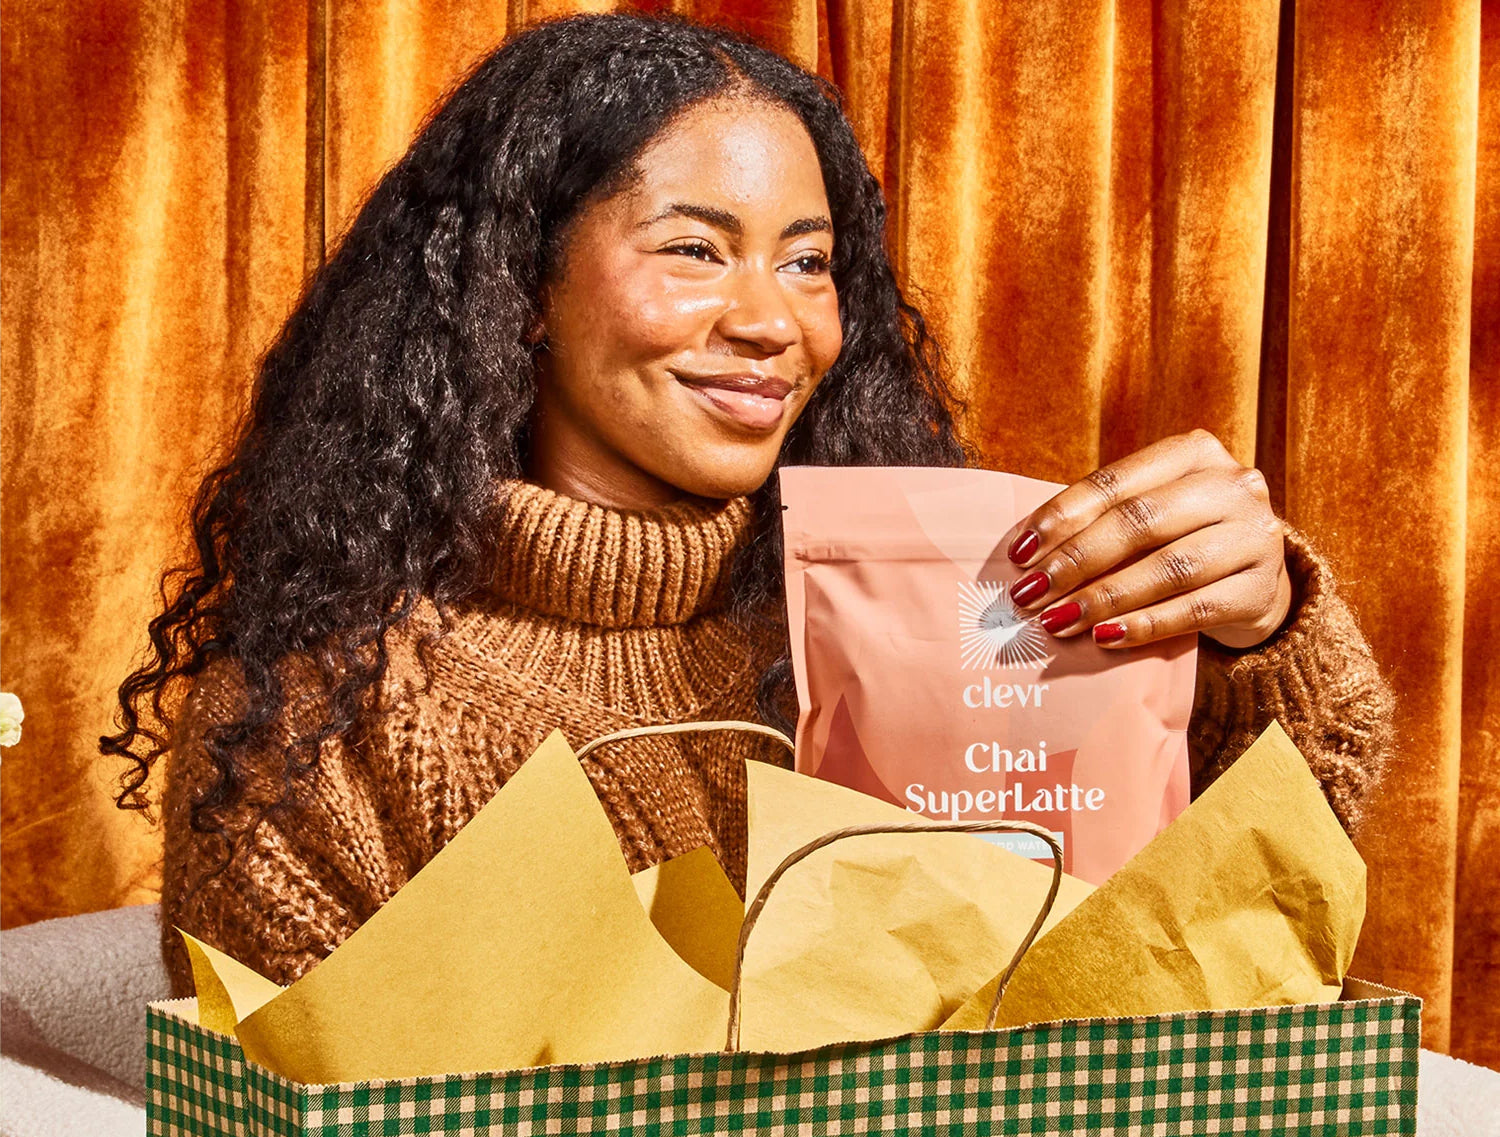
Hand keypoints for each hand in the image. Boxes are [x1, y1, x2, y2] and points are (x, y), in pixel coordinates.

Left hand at [1000, 430, 1292, 649]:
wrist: (1257, 580)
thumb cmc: (1182, 538)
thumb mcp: (1151, 513)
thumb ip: (1101, 520)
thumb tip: (1025, 554)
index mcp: (1193, 453)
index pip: (1114, 483)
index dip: (1061, 517)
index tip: (1019, 553)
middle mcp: (1232, 485)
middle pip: (1140, 522)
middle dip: (1076, 561)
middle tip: (1030, 594)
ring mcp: (1254, 536)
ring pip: (1169, 568)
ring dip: (1104, 598)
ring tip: (1058, 621)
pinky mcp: (1262, 589)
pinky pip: (1195, 610)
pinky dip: (1145, 625)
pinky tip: (1105, 638)